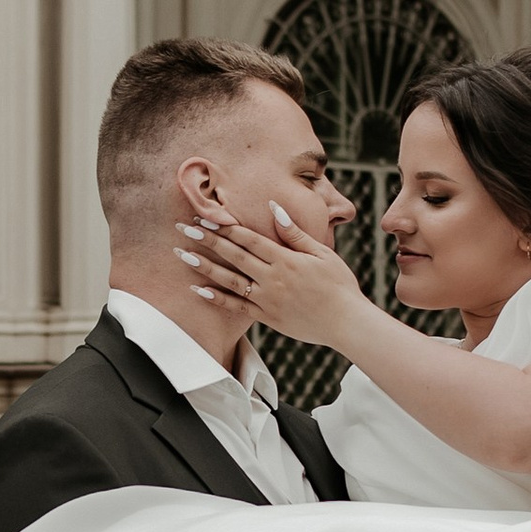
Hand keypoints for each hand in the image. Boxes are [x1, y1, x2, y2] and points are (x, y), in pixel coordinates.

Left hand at [175, 200, 365, 349]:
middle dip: (207, 240)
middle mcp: (272, 278)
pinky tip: (199, 289)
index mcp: (286, 259)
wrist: (347, 323)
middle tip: (184, 228)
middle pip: (234, 255)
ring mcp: (267, 299)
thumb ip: (295, 233)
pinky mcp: (267, 317)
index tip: (206, 216)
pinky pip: (237, 307)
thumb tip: (274, 208)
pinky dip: (217, 298)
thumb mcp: (322, 253)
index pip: (249, 238)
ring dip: (204, 266)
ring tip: (184, 255)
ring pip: (230, 280)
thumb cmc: (339, 285)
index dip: (225, 226)